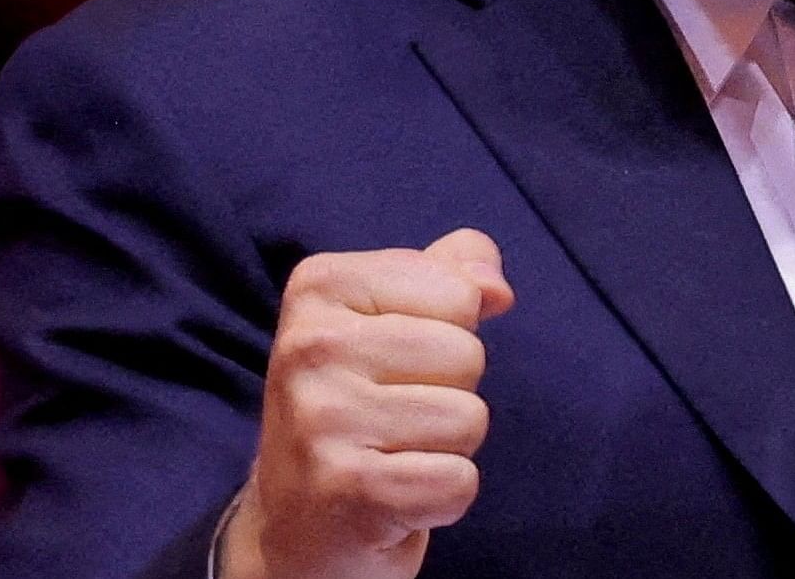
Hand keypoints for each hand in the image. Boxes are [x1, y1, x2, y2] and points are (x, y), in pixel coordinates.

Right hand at [221, 229, 515, 578]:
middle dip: (450, 392)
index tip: (393, 363)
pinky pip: (458, 481)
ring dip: (447, 447)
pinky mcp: (346, 489)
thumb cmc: (360, 402)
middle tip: (392, 417)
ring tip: (392, 454)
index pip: (461, 292)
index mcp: (320, 284)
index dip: (450, 332)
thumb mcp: (393, 315)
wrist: (298, 521)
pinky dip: (442, 498)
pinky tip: (395, 498)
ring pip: (469, 418)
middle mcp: (309, 345)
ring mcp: (322, 419)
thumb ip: (453, 273)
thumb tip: (496, 288)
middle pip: (467, 355)